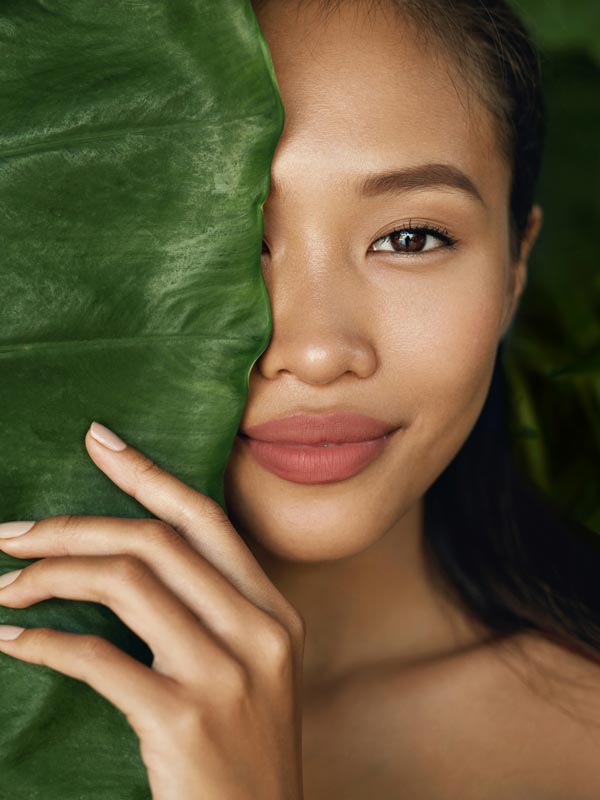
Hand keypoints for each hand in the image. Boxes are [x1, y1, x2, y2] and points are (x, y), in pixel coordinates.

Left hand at [0, 422, 305, 799]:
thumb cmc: (244, 755)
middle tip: (11, 532)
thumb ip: (211, 612)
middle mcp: (259, 631)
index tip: (97, 441)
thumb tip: (131, 556)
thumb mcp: (251, 671)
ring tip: (6, 585)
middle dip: (72, 527)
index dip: (146, 474)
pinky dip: (44, 642)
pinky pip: (97, 658)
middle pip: (155, 543)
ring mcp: (225, 675)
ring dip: (50, 576)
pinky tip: (14, 640)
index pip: (204, 520)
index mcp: (276, 612)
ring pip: (125, 585)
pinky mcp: (183, 721)